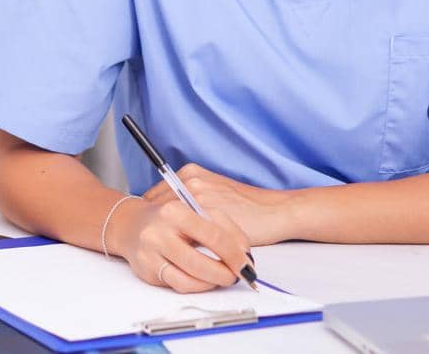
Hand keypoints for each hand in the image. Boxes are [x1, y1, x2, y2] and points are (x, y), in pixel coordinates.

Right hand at [105, 197, 253, 292]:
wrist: (130, 223)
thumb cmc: (169, 217)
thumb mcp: (194, 209)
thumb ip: (220, 225)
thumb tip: (244, 253)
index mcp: (176, 209)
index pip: (214, 235)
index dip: (235, 253)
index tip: (247, 263)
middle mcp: (161, 230)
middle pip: (201, 260)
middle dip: (226, 272)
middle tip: (239, 275)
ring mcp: (151, 251)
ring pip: (190, 277)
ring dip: (213, 282)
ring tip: (224, 278)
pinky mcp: (146, 269)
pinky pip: (178, 284)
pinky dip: (197, 286)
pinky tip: (206, 281)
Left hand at [143, 164, 297, 245]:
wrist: (274, 211)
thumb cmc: (248, 207)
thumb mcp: (214, 195)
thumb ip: (191, 201)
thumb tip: (168, 218)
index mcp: (190, 174)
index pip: (156, 197)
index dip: (153, 217)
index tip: (153, 230)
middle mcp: (190, 180)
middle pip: (155, 208)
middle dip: (155, 227)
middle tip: (155, 244)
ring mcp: (197, 196)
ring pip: (167, 222)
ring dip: (166, 238)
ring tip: (167, 251)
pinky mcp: (207, 215)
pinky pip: (184, 235)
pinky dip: (182, 246)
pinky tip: (186, 255)